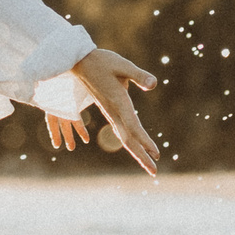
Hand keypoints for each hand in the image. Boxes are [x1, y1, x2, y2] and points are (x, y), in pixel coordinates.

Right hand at [46, 48, 160, 174]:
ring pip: (125, 138)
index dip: (144, 139)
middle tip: (155, 173)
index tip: (156, 153)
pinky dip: (132, 142)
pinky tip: (139, 148)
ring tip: (151, 166)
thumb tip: (153, 84)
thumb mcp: (122, 65)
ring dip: (138, 153)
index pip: (132, 125)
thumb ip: (138, 75)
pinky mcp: (110, 111)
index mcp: (117, 102)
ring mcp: (111, 113)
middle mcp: (113, 112)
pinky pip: (122, 131)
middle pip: (128, 139)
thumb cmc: (101, 61)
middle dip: (142, 156)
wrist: (79, 62)